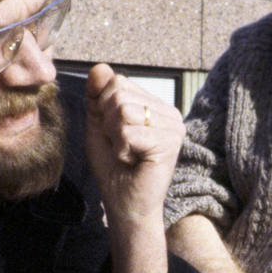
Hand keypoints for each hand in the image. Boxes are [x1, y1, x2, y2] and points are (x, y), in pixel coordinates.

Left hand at [83, 64, 184, 231]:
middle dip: (108, 123)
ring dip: (115, 137)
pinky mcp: (170, 141)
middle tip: (122, 147)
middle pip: (118, 93)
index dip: (104, 110)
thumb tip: (100, 67)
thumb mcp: (98, 125)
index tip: (115, 135)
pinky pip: (128, 130)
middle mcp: (169, 112)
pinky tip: (134, 161)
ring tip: (128, 153)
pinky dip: (122, 148)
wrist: (125, 205)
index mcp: (155, 105)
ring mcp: (174, 126)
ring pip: (122, 110)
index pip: (117, 82)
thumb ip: (97, 96)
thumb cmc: (114, 169)